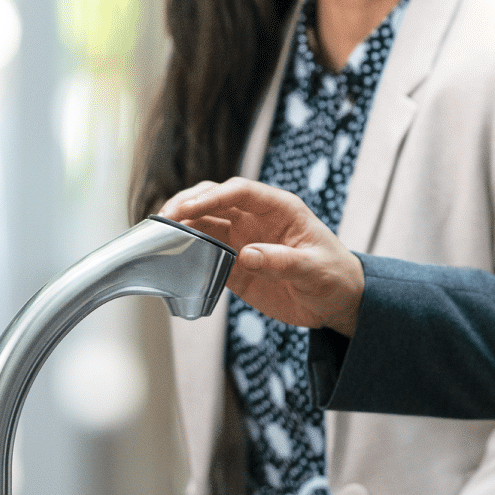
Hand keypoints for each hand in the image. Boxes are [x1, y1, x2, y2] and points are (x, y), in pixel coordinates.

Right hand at [160, 178, 364, 334]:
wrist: (337, 303)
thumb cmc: (334, 277)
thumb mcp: (314, 269)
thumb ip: (282, 261)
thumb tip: (246, 255)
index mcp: (280, 209)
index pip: (240, 192)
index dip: (213, 196)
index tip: (188, 208)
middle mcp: (257, 219)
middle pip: (215, 200)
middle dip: (188, 204)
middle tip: (163, 220)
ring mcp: (244, 241)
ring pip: (205, 223)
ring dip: (182, 226)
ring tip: (156, 236)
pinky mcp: (236, 265)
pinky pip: (206, 253)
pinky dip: (187, 253)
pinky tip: (169, 257)